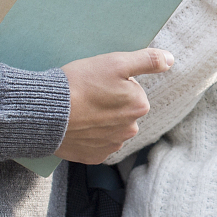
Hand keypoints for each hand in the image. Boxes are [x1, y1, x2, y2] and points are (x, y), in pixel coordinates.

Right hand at [57, 48, 167, 163]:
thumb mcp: (116, 62)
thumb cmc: (80, 83)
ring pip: (109, 127)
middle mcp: (130, 130)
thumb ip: (147, 61)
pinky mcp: (94, 157)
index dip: (113, 83)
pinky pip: (95, 143)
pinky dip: (87, 135)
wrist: (46, 112)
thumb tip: (170, 60)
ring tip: (79, 110)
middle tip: (87, 95)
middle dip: (108, 103)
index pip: (132, 90)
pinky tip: (76, 126)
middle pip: (122, 110)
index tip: (98, 82)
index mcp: (139, 106)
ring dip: (98, 120)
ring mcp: (111, 146)